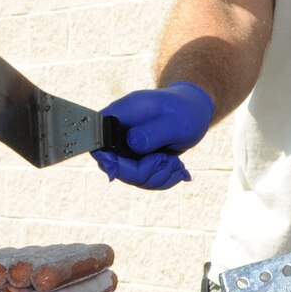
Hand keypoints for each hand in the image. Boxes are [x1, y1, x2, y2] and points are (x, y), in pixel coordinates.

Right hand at [90, 83, 213, 189]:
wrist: (193, 113)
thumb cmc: (185, 113)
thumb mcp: (175, 123)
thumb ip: (152, 133)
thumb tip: (131, 142)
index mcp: (121, 113)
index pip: (96, 138)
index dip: (109, 158)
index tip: (137, 163)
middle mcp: (118, 131)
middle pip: (112, 164)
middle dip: (143, 172)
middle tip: (169, 161)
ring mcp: (124, 147)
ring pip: (128, 176)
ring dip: (156, 176)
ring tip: (176, 163)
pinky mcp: (133, 159)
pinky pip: (140, 179)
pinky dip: (159, 177)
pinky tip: (175, 166)